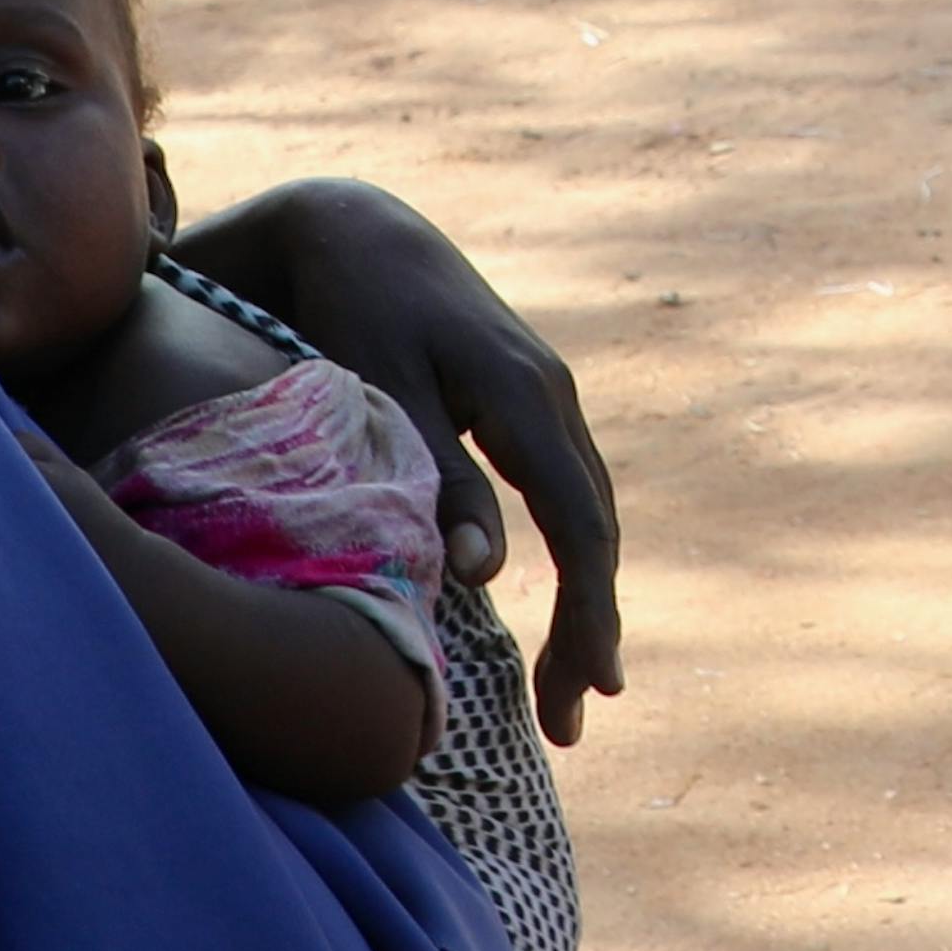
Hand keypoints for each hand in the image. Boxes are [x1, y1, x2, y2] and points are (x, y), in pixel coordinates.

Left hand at [165, 176, 630, 744]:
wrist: (358, 229)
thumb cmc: (355, 310)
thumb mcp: (385, 392)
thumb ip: (439, 477)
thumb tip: (485, 575)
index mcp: (525, 395)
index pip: (580, 523)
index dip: (589, 609)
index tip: (591, 687)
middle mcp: (553, 395)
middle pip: (596, 528)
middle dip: (589, 626)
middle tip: (572, 720)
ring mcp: (548, 395)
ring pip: (587, 511)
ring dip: (585, 598)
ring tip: (568, 687)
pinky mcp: (528, 401)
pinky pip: (567, 490)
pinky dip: (571, 554)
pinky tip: (558, 603)